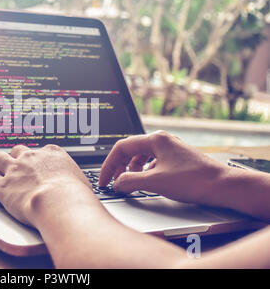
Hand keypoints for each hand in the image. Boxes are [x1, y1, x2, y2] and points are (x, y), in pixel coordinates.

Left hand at [0, 144, 92, 226]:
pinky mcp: (2, 185)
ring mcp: (14, 169)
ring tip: (1, 172)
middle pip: (17, 150)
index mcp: (51, 153)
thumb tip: (77, 186)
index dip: (38, 160)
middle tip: (19, 169)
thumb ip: (72, 178)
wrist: (59, 202)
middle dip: (17, 158)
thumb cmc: (74, 194)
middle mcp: (31, 157)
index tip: (39, 166)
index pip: (42, 150)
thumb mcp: (80, 180)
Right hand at [99, 131, 228, 204]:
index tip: (104, 179)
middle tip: (113, 181)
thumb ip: (130, 181)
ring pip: (142, 156)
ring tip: (128, 182)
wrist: (223, 186)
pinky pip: (153, 162)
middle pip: (131, 150)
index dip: (109, 165)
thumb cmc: (194, 180)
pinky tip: (146, 181)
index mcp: (155, 140)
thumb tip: (116, 183)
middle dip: (119, 167)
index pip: (121, 148)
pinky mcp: (177, 159)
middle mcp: (162, 140)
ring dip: (131, 169)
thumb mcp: (155, 182)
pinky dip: (144, 171)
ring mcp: (171, 149)